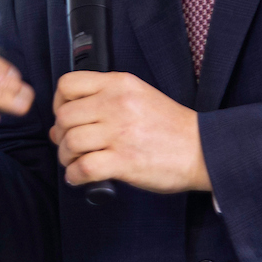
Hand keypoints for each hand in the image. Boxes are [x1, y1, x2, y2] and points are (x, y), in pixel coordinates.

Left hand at [50, 71, 210, 194]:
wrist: (202, 149)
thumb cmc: (169, 126)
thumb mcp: (137, 96)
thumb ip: (101, 102)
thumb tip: (60, 124)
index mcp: (119, 83)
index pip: (68, 84)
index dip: (59, 102)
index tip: (64, 116)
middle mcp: (116, 103)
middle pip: (65, 116)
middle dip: (62, 135)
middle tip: (70, 145)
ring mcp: (120, 132)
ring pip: (70, 141)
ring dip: (66, 157)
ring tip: (75, 162)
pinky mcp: (124, 160)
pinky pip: (83, 167)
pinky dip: (75, 175)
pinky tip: (80, 177)